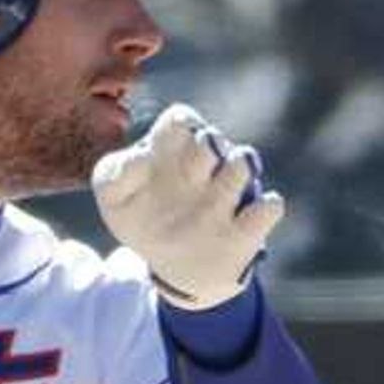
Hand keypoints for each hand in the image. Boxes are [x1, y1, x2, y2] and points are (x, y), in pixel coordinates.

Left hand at [89, 103, 284, 311]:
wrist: (171, 264)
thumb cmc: (140, 217)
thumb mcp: (114, 198)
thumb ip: (114, 173)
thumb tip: (142, 159)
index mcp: (174, 149)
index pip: (181, 119)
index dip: (174, 132)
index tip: (152, 162)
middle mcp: (207, 164)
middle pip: (211, 139)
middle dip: (201, 153)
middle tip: (190, 180)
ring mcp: (229, 193)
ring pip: (244, 162)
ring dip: (229, 181)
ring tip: (210, 206)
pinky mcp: (249, 227)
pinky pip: (269, 207)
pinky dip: (259, 211)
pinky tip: (237, 224)